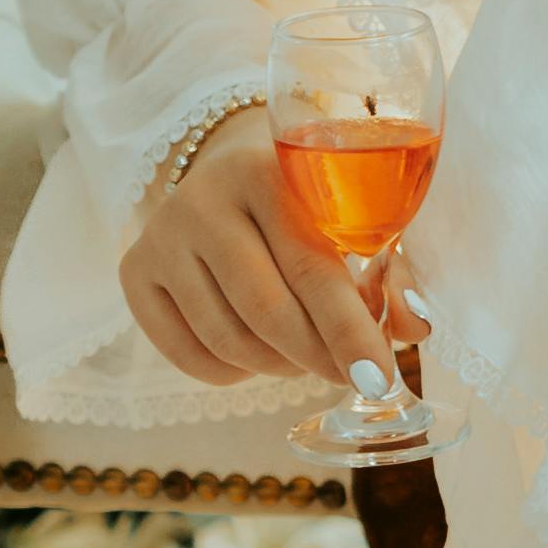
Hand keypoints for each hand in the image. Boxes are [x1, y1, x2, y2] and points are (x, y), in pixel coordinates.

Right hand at [120, 111, 404, 396]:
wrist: (226, 170)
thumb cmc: (305, 203)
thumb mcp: (351, 217)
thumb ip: (389, 270)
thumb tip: (414, 328)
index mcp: (267, 174)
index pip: (310, 267)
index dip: (349, 330)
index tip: (380, 378)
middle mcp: (204, 201)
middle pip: (265, 311)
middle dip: (318, 357)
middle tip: (352, 378)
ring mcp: (161, 237)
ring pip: (228, 340)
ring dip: (279, 366)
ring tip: (305, 355)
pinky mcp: (134, 272)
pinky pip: (188, 356)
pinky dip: (232, 372)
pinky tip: (256, 351)